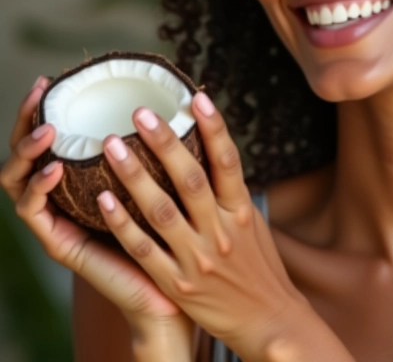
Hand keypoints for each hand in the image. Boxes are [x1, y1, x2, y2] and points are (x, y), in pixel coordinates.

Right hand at [0, 78, 193, 350]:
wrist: (175, 289)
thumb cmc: (176, 228)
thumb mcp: (169, 178)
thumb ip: (166, 145)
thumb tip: (188, 94)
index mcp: (84, 177)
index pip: (52, 138)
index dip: (44, 108)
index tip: (50, 78)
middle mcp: (64, 196)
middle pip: (28, 153)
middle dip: (26, 120)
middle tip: (39, 92)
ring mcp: (59, 220)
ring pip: (20, 181)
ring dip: (28, 152)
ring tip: (47, 131)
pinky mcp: (62, 246)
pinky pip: (39, 216)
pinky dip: (40, 191)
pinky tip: (55, 171)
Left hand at [95, 91, 313, 358]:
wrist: (266, 318)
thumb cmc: (259, 266)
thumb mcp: (252, 224)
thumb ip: (230, 193)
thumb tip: (211, 154)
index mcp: (241, 210)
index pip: (227, 161)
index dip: (214, 127)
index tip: (196, 98)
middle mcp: (220, 229)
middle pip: (190, 179)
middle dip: (164, 143)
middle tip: (140, 112)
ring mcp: (196, 257)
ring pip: (161, 210)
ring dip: (134, 176)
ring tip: (112, 145)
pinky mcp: (176, 283)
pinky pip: (143, 249)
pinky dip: (122, 224)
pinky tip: (102, 200)